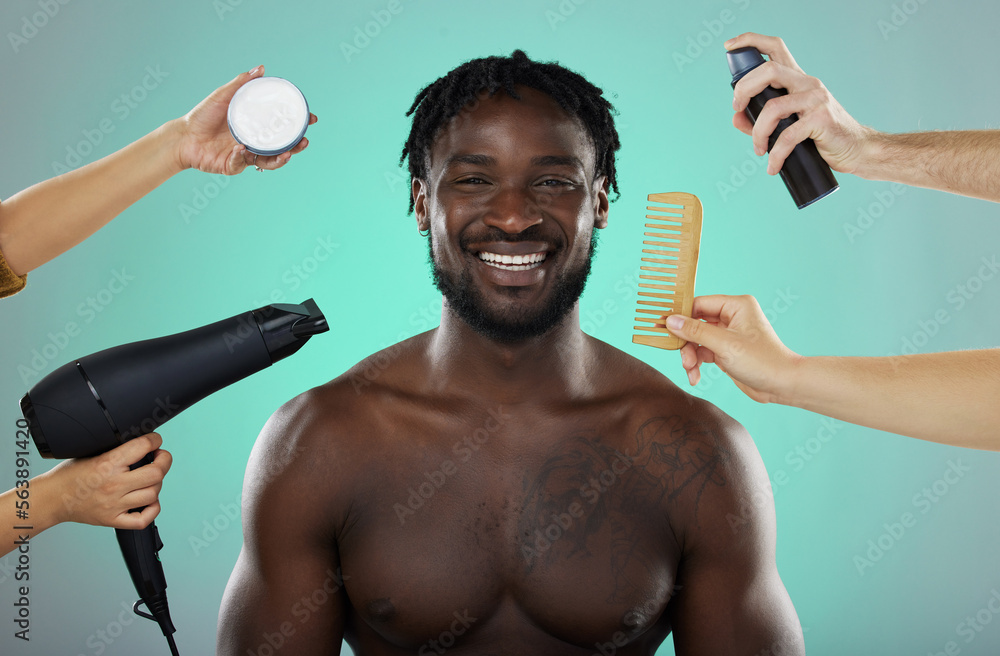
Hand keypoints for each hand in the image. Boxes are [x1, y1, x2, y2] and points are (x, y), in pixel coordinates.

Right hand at [38, 433, 172, 530]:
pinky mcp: (112, 519)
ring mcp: (114, 504)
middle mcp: (113, 485)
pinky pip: (143, 519)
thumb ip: (117, 450)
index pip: (142, 447)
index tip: (155, 441)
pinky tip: (149, 501)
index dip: (155, 440)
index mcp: (107, 464)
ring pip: (153, 494)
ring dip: (157, 484)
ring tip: (150, 479)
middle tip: (160, 458)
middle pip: (156, 473)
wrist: (51, 499)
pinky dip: (152, 510)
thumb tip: (141, 443)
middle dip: (164, 461)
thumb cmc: (68, 476)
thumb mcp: (91, 453)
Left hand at [173, 65, 317, 174]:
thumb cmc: (203, 115)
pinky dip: (241, 156)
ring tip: (285, 154)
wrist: (183, 135)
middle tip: (303, 141)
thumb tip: (261, 68)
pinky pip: (241, 163)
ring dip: (279, 160)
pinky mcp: (232, 166)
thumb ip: (242, 83)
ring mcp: (245, 156)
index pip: (281, 127)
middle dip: (295, 147)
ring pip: (268, 162)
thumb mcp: (223, 95)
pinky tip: (240, 149)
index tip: (311, 119)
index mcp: (255, 127)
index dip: (298, 125)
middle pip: (281, 147)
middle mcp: (254, 143)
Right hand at [664, 295, 801, 403]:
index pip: (699, 304)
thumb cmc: (762, 361)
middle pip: (695, 324)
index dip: (680, 316)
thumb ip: (695, 332)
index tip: (662, 326)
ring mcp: (729, 335)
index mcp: (736, 306)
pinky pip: (703, 353)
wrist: (782, 385)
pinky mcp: (726, 351)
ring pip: (697, 340)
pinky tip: (695, 376)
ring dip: (690, 356)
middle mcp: (732, 317)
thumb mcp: (724, 345)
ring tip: (690, 371)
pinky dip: (697, 364)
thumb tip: (670, 320)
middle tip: (682, 358)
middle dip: (687, 343)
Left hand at [726, 32, 875, 176]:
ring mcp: (816, 99)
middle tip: (737, 109)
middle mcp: (807, 83)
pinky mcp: (822, 119)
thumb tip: (736, 118)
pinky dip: (775, 154)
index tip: (729, 47)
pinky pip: (787, 136)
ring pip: (773, 107)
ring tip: (759, 150)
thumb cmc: (820, 137)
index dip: (750, 41)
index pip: (775, 48)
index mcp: (797, 80)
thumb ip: (759, 120)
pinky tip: (773, 166)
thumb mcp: (786, 126)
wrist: (855, 150)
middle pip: (769, 70)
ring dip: (758, 132)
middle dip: (744, 89)